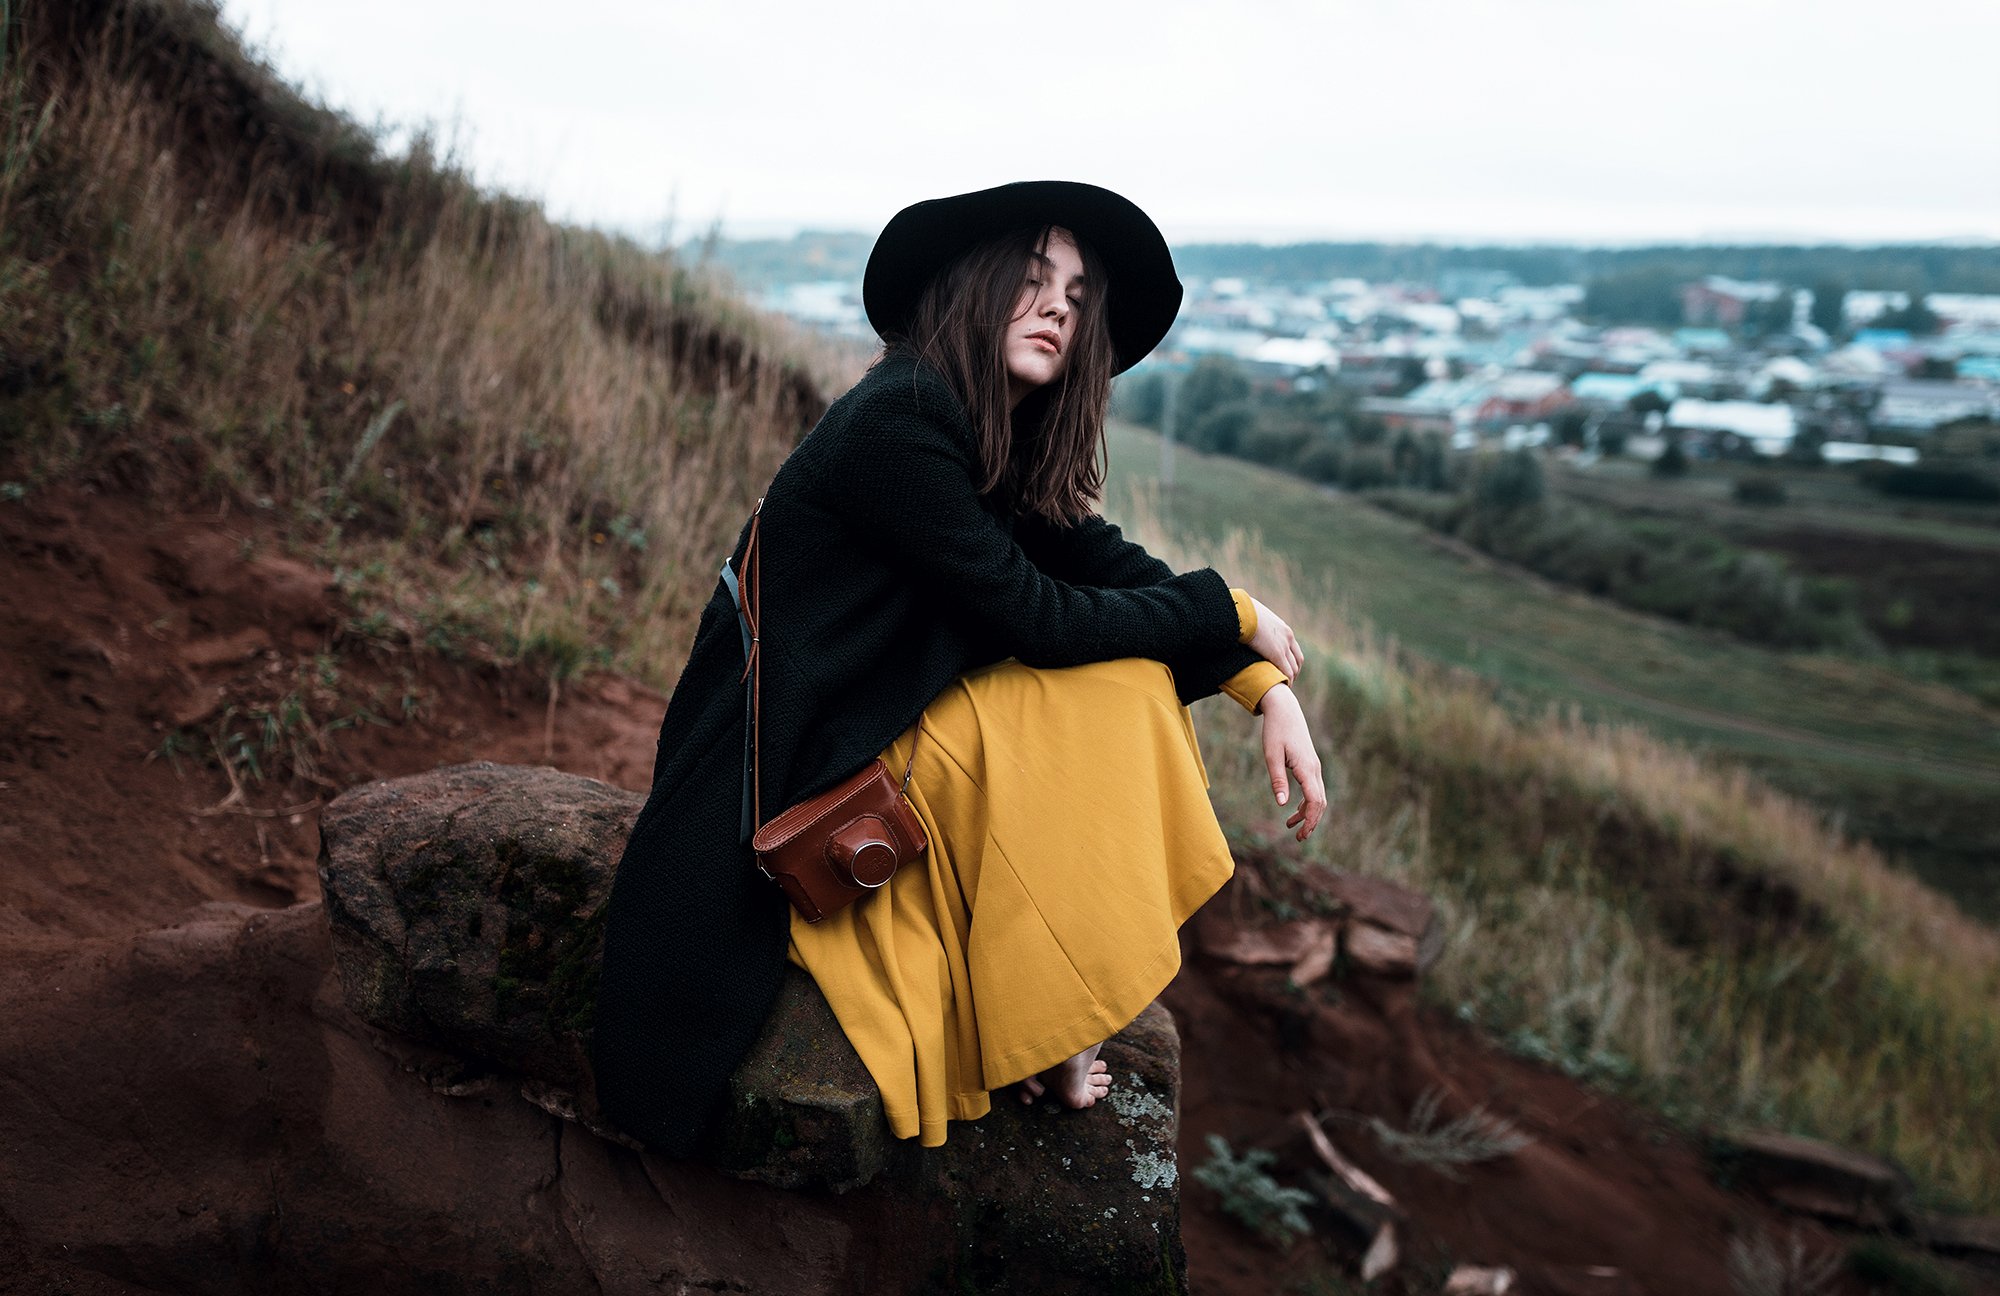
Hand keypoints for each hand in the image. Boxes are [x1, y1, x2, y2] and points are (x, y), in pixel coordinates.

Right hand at [1248, 597, 1303, 678]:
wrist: (1242, 613)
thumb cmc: (1242, 613)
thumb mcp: (1255, 620)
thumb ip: (1257, 627)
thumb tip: (1247, 629)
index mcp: (1284, 630)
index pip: (1294, 649)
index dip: (1292, 662)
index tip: (1286, 669)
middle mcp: (1288, 638)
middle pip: (1297, 660)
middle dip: (1294, 672)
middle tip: (1286, 681)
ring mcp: (1283, 646)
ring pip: (1293, 668)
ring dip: (1290, 678)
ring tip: (1283, 687)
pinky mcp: (1276, 654)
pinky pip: (1286, 671)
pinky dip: (1286, 680)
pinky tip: (1281, 686)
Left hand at [1255, 684, 1326, 842]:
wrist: (1285, 710)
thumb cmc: (1276, 731)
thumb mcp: (1271, 756)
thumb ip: (1277, 780)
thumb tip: (1281, 803)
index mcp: (1306, 768)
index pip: (1315, 801)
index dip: (1311, 820)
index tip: (1301, 834)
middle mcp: (1314, 769)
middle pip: (1320, 803)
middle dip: (1312, 822)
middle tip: (1298, 837)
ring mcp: (1314, 767)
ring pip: (1318, 797)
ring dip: (1308, 814)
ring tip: (1291, 826)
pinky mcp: (1310, 765)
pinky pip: (1313, 789)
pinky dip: (1306, 803)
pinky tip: (1293, 809)